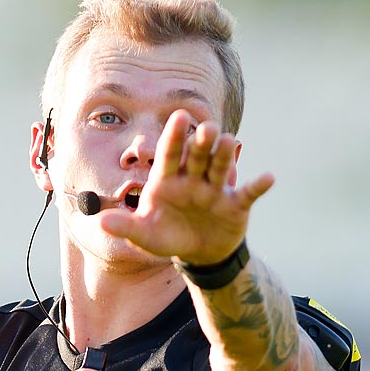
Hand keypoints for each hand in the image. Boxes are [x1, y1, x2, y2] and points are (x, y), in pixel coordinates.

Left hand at [99, 110, 273, 265]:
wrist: (198, 253)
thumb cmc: (168, 236)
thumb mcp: (144, 235)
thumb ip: (125, 226)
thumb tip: (100, 222)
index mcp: (168, 179)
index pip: (170, 154)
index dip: (174, 136)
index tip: (178, 116)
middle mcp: (193, 178)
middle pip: (197, 156)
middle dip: (201, 142)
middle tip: (207, 127)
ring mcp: (215, 189)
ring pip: (221, 167)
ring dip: (226, 155)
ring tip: (229, 141)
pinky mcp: (236, 204)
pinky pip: (248, 193)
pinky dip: (258, 186)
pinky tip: (269, 178)